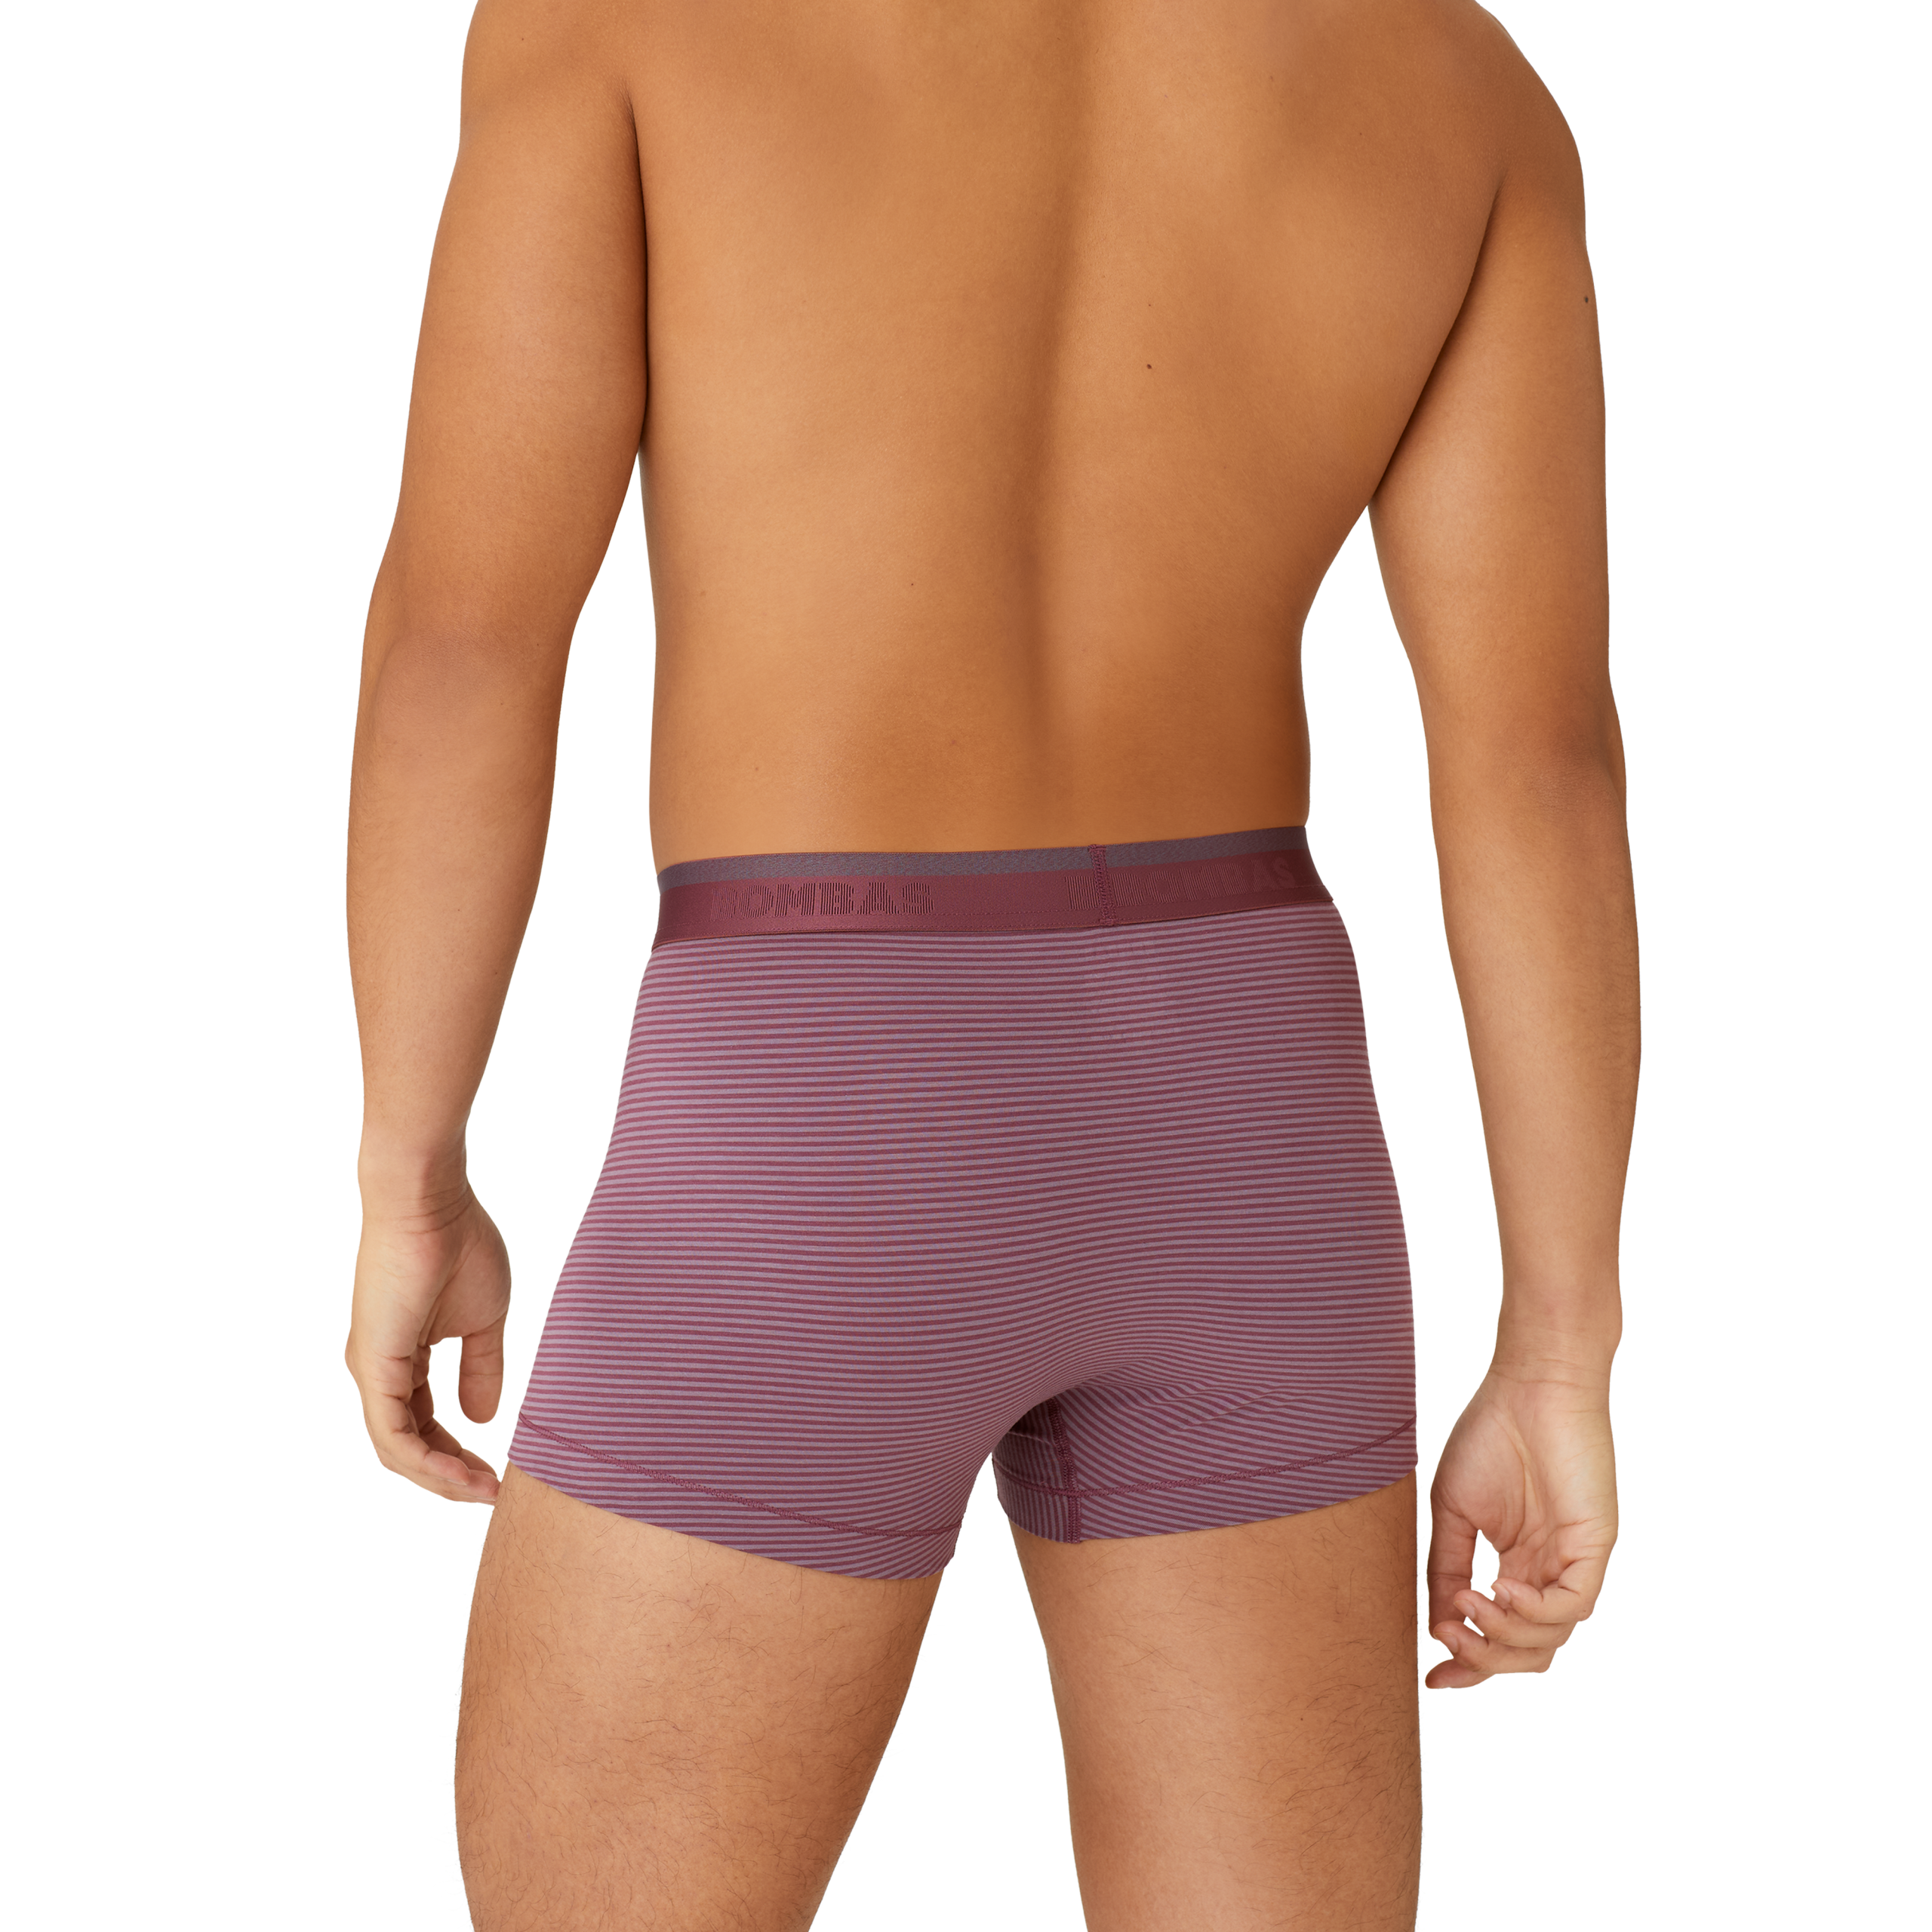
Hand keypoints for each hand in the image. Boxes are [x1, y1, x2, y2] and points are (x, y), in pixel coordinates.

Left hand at [344, 1177, 510, 1503]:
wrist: (430, 1203)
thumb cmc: (458, 1244)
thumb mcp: (484, 1320)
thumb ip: (482, 1368)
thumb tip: (484, 1416)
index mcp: (401, 1357)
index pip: (424, 1424)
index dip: (459, 1454)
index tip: (498, 1472)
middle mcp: (379, 1371)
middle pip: (408, 1446)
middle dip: (451, 1476)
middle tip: (492, 1492)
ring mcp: (372, 1372)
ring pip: (398, 1451)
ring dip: (442, 1479)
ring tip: (484, 1491)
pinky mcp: (373, 1369)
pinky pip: (395, 1436)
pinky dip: (429, 1463)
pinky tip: (463, 1474)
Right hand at [1424, 1364, 1617, 1688]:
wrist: (1529, 1385)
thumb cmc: (1491, 1434)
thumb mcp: (1453, 1510)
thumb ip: (1445, 1566)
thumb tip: (1437, 1622)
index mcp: (1520, 1564)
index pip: (1502, 1636)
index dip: (1471, 1665)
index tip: (1434, 1678)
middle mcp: (1550, 1572)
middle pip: (1529, 1652)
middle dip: (1486, 1660)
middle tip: (1449, 1643)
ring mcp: (1575, 1563)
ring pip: (1551, 1639)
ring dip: (1504, 1636)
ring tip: (1469, 1606)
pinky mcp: (1595, 1548)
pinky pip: (1572, 1605)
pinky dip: (1534, 1612)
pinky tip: (1499, 1592)